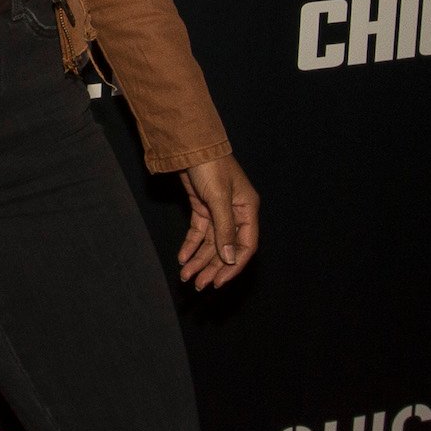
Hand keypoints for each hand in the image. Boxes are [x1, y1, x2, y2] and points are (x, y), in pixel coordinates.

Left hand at [177, 154, 258, 289]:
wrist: (189, 145)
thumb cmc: (210, 166)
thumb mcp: (218, 198)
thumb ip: (224, 229)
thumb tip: (229, 259)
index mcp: (247, 209)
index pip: (245, 246)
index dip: (233, 266)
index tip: (219, 282)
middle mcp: (235, 212)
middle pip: (225, 248)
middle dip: (212, 267)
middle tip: (199, 285)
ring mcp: (218, 211)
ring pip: (210, 243)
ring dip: (199, 260)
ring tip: (186, 276)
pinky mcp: (202, 207)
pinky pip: (198, 233)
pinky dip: (190, 245)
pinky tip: (183, 258)